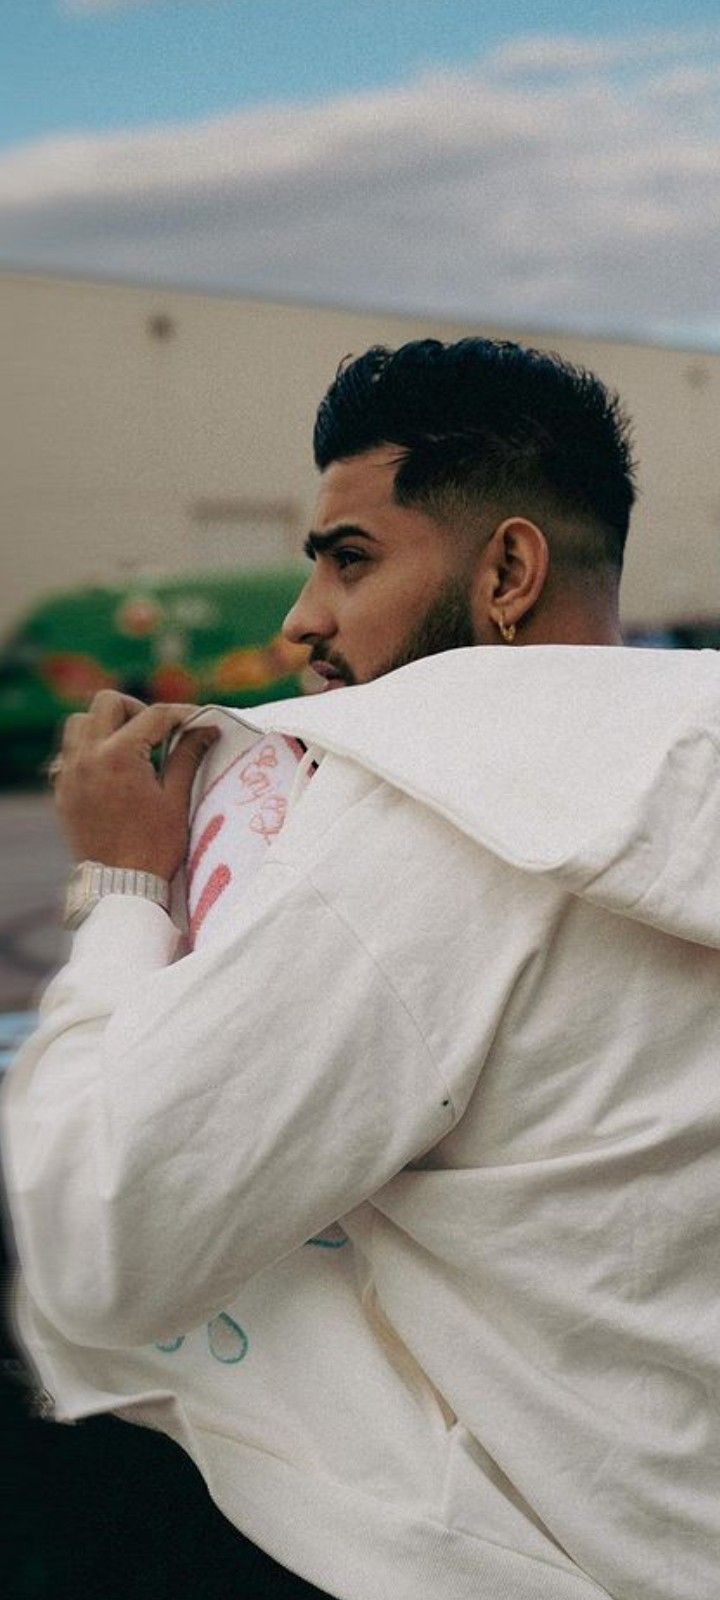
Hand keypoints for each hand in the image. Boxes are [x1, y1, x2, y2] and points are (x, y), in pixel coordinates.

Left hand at [52, 691, 219, 879]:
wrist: (121, 885)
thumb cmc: (154, 846)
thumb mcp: (177, 799)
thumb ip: (188, 756)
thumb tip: (207, 728)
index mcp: (120, 756)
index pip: (153, 715)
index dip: (180, 714)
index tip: (196, 722)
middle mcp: (88, 756)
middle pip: (107, 703)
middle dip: (136, 710)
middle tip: (157, 733)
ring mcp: (70, 772)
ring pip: (80, 722)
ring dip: (105, 725)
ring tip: (130, 747)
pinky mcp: (62, 788)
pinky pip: (68, 752)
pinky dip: (88, 750)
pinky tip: (110, 769)